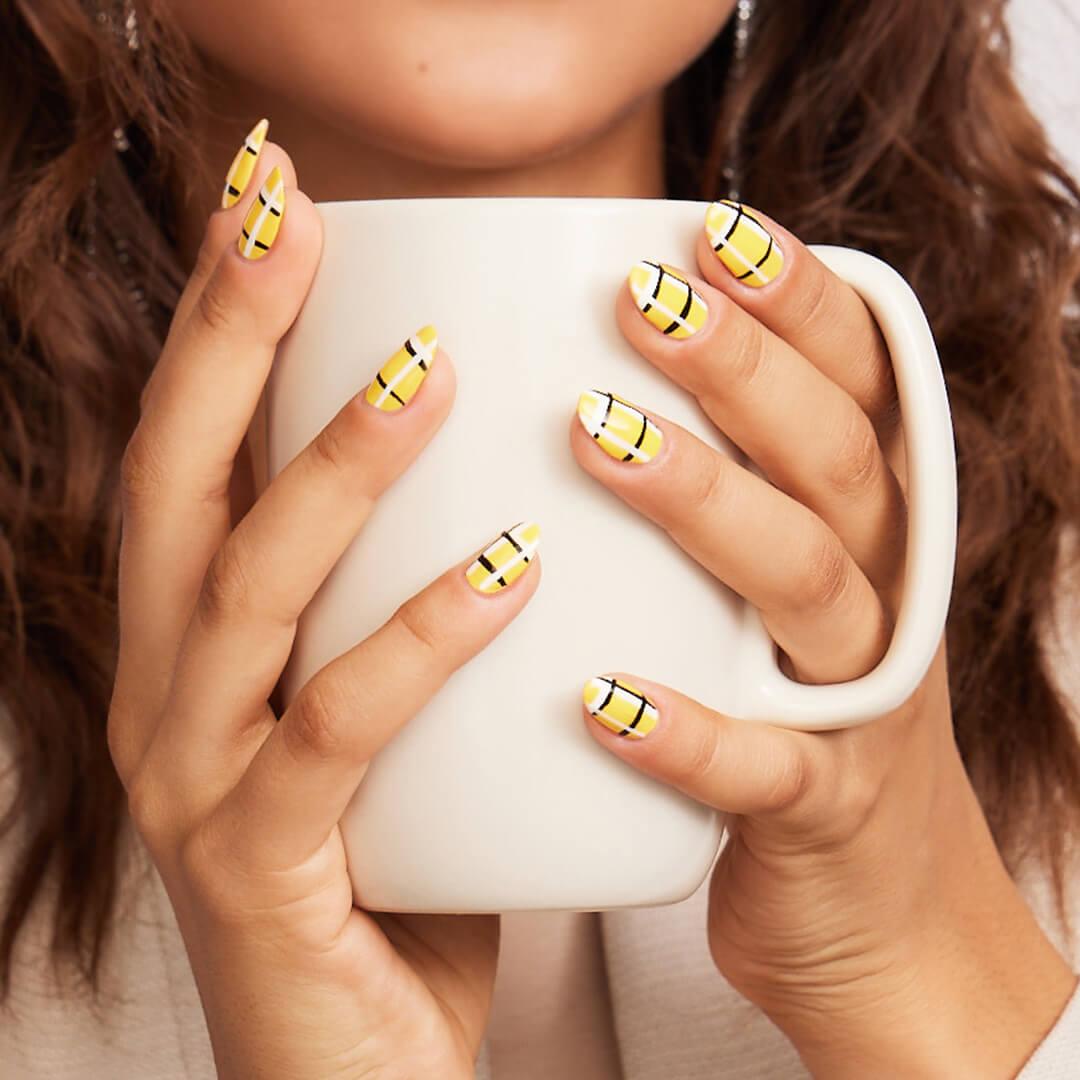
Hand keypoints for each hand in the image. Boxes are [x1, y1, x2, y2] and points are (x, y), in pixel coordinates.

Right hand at [107, 144, 539, 1079]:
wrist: (361, 1070)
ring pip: (248, 592)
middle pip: (181, 484)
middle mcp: (164, 694)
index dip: (219, 321)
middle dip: (233, 340)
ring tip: (426, 373)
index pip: (191, 453)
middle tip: (298, 219)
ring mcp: (193, 781)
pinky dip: (420, 640)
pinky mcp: (257, 867)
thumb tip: (510, 484)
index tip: (275, 206)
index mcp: (192, 647)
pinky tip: (506, 566)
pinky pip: (341, 731)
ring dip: (330, 469)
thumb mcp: (391, 716)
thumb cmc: (394, 871)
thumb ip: (408, 607)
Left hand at [572, 204, 1076, 1077]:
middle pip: (834, 459)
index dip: (798, 302)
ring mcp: (860, 704)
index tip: (708, 228)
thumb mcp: (772, 594)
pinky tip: (601, 699)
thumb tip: (568, 380)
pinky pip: (761, 769)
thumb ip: (720, 495)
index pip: (860, 385)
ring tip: (599, 441)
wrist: (872, 916)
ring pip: (807, 584)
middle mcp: (884, 596)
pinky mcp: (820, 813)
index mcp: (872, 529)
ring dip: (709, 506)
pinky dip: (687, 734)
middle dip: (745, 370)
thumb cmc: (785, 720)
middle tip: (643, 297)